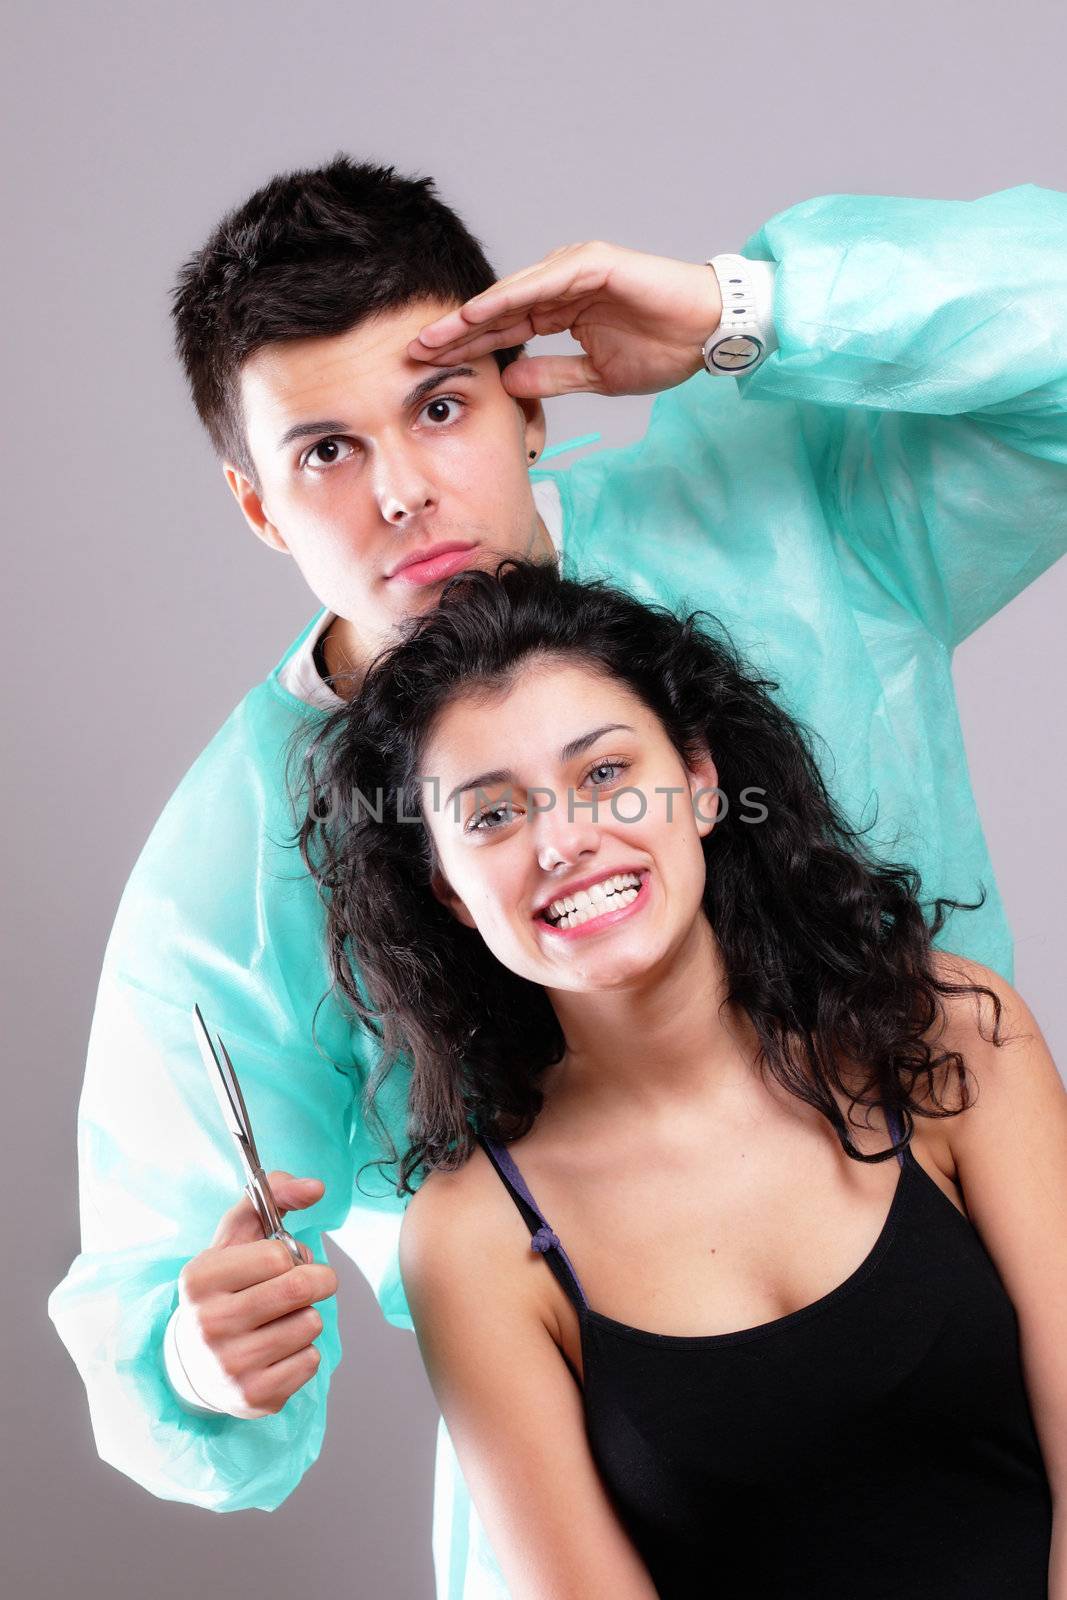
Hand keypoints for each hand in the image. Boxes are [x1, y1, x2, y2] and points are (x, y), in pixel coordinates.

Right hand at [173, 1172, 337, 1419]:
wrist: (196, 1363)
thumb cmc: (226, 1288)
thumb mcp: (236, 1239)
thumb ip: (273, 1198)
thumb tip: (316, 1186)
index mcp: (199, 1279)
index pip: (275, 1256)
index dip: (289, 1255)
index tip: (280, 1263)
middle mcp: (208, 1324)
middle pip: (298, 1289)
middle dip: (316, 1280)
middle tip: (306, 1283)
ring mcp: (230, 1365)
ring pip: (310, 1324)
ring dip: (308, 1317)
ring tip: (282, 1320)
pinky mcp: (253, 1397)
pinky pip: (311, 1361)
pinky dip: (305, 1351)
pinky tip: (279, 1350)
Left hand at [407, 241, 721, 399]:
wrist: (708, 331)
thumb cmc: (663, 349)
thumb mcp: (596, 375)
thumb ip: (552, 376)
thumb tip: (510, 384)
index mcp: (562, 312)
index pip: (505, 332)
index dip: (468, 349)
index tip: (432, 368)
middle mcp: (562, 286)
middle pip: (498, 311)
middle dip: (457, 332)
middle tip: (414, 350)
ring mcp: (576, 270)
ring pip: (513, 295)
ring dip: (474, 315)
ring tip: (437, 333)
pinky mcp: (593, 263)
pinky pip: (542, 284)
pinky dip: (509, 297)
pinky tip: (479, 313)